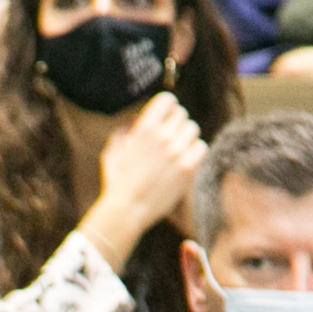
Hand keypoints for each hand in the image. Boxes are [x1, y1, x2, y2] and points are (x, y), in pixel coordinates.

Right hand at [84, 94, 205, 268]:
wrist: (126, 211)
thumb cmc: (116, 182)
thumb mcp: (111, 152)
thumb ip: (123, 131)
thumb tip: (136, 119)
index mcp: (144, 128)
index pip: (167, 100)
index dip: (167, 107)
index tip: (164, 117)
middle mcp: (162, 136)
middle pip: (181, 115)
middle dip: (174, 124)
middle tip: (169, 138)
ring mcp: (176, 151)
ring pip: (192, 129)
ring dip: (185, 137)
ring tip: (177, 150)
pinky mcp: (187, 167)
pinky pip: (201, 147)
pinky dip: (194, 151)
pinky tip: (184, 160)